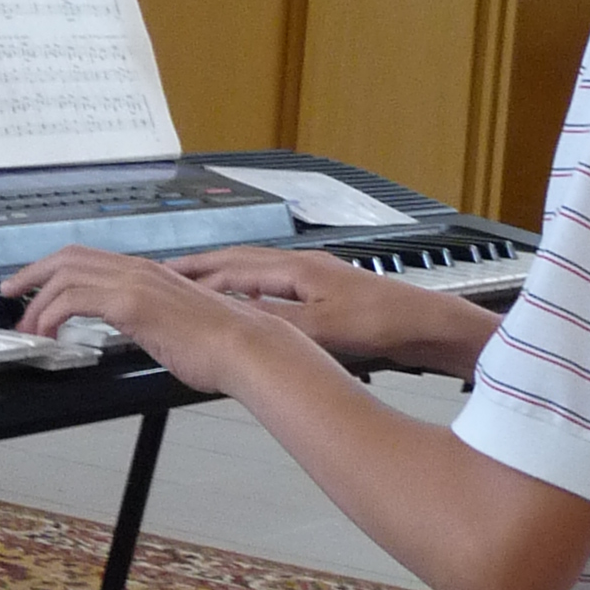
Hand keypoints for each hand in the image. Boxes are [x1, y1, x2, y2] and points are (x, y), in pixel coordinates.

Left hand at [0, 244, 267, 391]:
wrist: (244, 347)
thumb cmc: (219, 344)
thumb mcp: (173, 325)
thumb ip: (148, 321)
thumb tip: (134, 330)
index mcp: (147, 273)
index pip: (87, 258)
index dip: (53, 269)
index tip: (33, 285)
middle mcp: (137, 269)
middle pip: (68, 257)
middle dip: (32, 274)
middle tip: (11, 295)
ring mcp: (134, 282)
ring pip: (65, 275)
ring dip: (37, 302)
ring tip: (28, 328)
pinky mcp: (132, 303)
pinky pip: (75, 300)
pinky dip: (51, 315)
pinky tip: (48, 333)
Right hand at [173, 241, 492, 370]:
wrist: (426, 323)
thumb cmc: (384, 322)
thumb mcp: (324, 328)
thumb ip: (278, 322)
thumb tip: (235, 317)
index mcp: (297, 269)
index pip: (232, 268)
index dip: (196, 274)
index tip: (162, 279)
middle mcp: (302, 266)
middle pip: (239, 261)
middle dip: (200, 267)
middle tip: (165, 273)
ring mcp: (314, 277)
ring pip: (254, 270)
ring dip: (222, 275)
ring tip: (195, 284)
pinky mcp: (325, 293)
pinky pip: (271, 283)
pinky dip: (246, 288)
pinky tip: (245, 301)